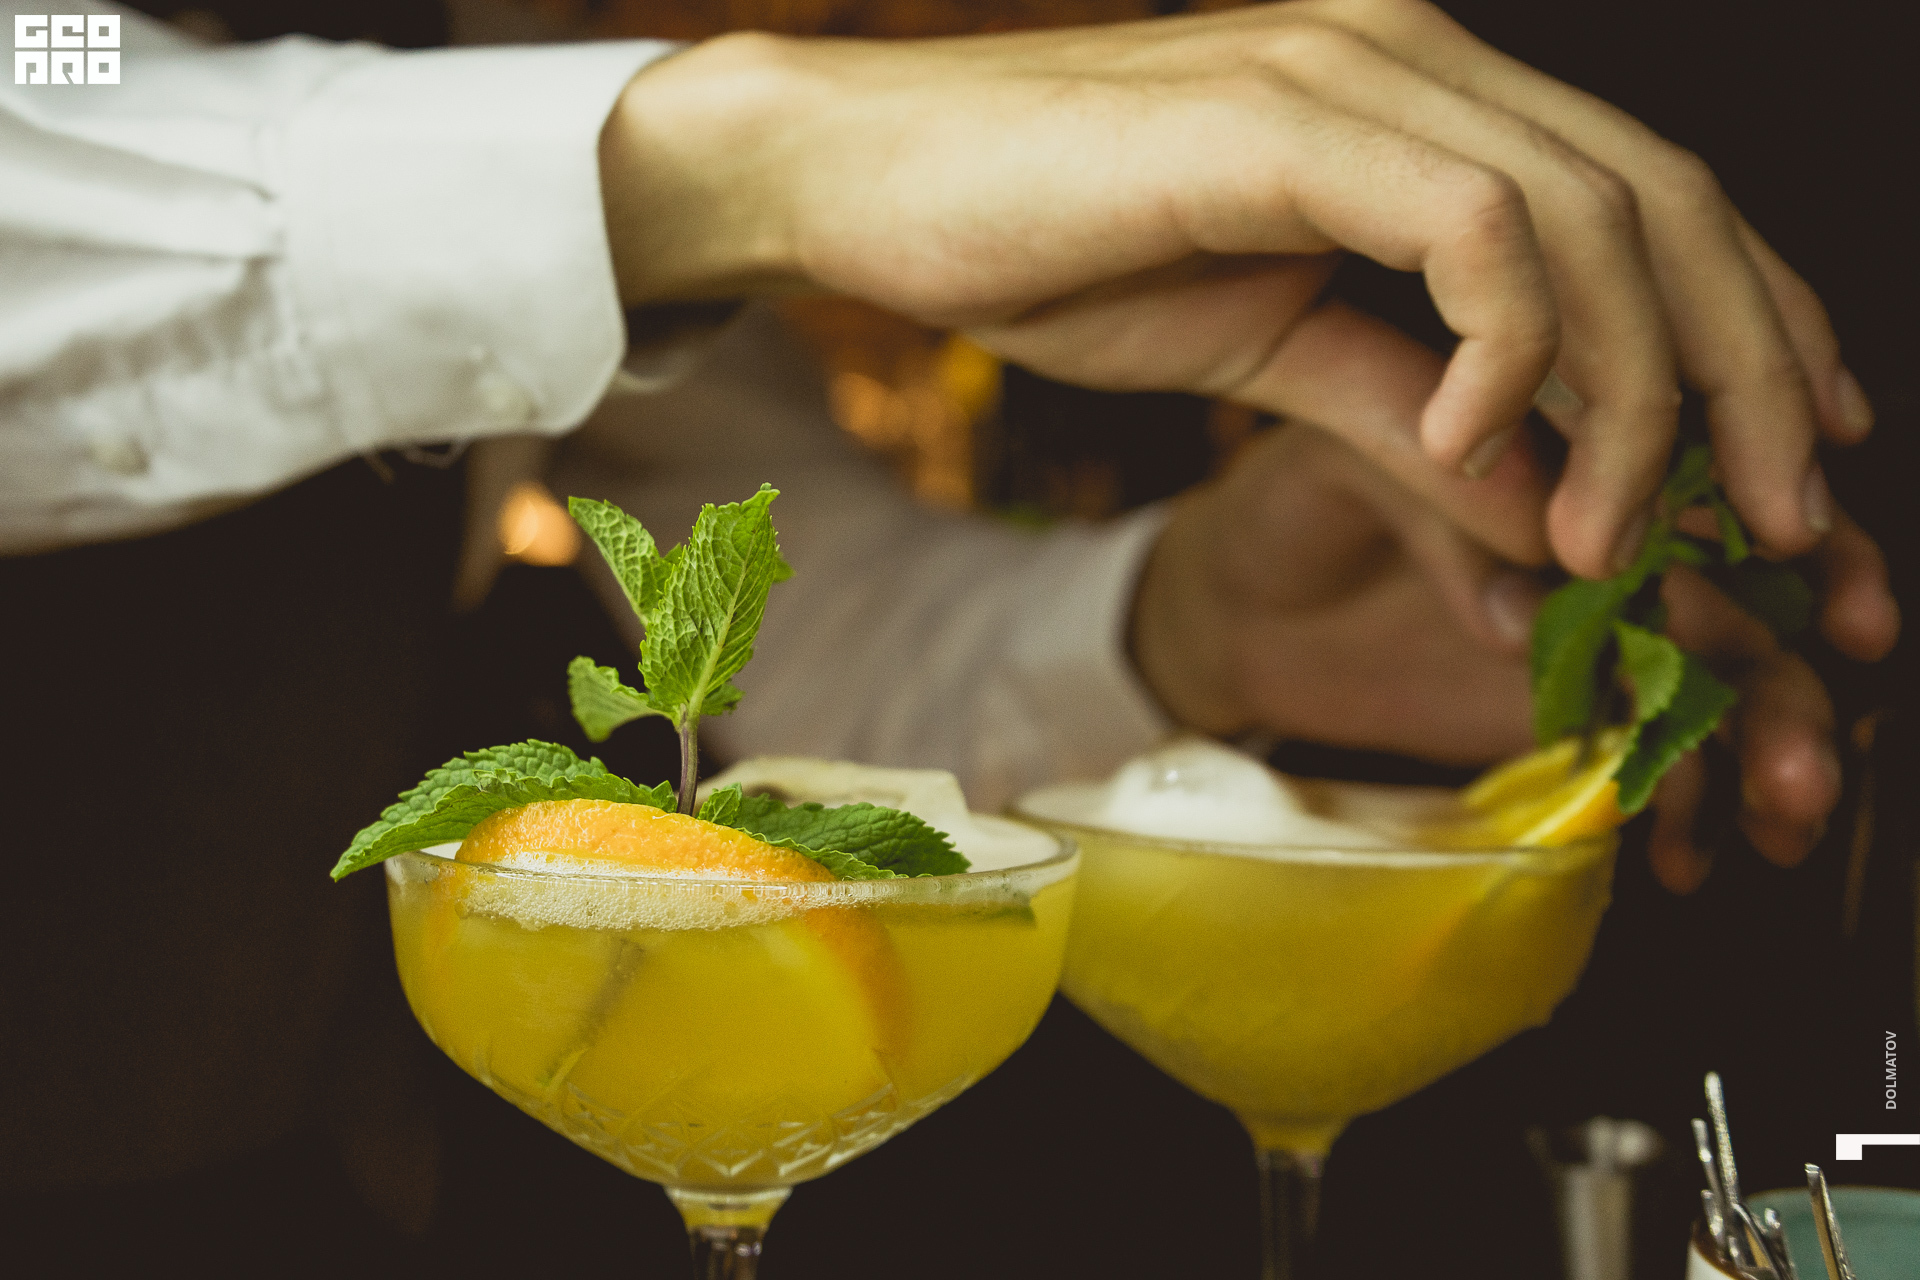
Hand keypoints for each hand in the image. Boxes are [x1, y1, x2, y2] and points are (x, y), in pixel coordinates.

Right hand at [598, 0, 1889, 598]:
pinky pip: (1463, 227)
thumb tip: (1542, 511)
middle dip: (1747, 374)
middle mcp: (1416, 59)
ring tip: (1621, 535)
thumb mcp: (1265, 353)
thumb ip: (1405, 418)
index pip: (1648, 203)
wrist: (870, 184)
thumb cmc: (1051, 249)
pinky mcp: (1279, 115)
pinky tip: (1468, 448)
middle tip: (1777, 523)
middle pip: (1666, 201)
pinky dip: (1504, 350)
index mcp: (1423, 104)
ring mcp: (1352, 72)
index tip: (1790, 453)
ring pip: (1591, 216)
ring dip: (1637, 392)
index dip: (1749, 326)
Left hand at [1130, 421, 1864, 892]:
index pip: (1720, 462)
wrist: (1231, 607)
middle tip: (1803, 751)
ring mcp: (1604, 626)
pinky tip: (1688, 852)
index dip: (1789, 515)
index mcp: (1583, 434)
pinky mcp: (1569, 709)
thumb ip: (1446, 514)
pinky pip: (1654, 757)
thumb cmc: (1284, 505)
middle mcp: (1617, 527)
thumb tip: (1528, 598)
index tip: (1816, 581)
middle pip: (1753, 589)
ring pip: (1726, 683)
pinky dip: (1686, 808)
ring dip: (1770, 747)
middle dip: (1794, 671)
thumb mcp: (1345, 468)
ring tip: (1779, 811)